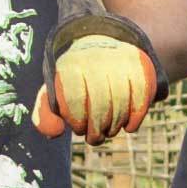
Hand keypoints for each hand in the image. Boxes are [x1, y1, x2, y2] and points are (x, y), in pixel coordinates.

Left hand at [30, 30, 156, 142]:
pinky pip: (141, 96)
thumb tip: (56, 132)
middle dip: (97, 128)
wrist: (102, 50)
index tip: (78, 128)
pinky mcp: (139, 66)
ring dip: (116, 125)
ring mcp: (119, 60)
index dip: (78, 120)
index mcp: (70, 64)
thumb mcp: (56, 92)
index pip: (74, 98)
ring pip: (121, 101)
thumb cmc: (75, 81)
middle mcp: (95, 58)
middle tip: (95, 138)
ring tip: (110, 131)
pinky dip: (136, 117)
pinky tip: (129, 127)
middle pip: (100, 102)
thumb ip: (45, 115)